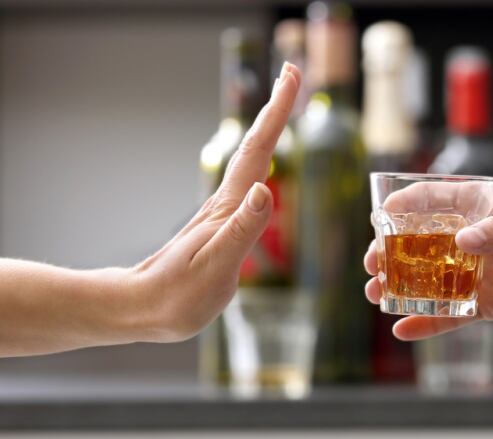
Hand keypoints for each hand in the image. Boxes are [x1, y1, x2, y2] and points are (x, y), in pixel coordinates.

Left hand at [128, 63, 300, 342]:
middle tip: (291, 75)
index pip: (259, 150)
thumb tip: (267, 189)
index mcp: (229, 206)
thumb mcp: (217, 266)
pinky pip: (248, 185)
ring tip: (281, 110)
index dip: (276, 112)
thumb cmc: (180, 294)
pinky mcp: (222, 229)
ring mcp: (223, 214)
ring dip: (268, 132)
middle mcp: (227, 202)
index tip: (290, 74)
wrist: (143, 308)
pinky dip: (261, 164)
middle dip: (275, 110)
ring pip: (251, 163)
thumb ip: (243, 228)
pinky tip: (263, 171)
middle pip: (256, 147)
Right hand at [364, 179, 492, 339]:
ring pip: (431, 280)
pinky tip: (403, 329)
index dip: (406, 207)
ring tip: (376, 293)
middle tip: (373, 263)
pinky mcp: (491, 304)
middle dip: (393, 252)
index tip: (379, 217)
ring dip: (402, 286)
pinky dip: (428, 322)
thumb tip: (463, 242)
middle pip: (423, 244)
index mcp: (484, 207)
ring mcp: (481, 272)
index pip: (436, 201)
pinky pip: (453, 314)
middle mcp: (477, 238)